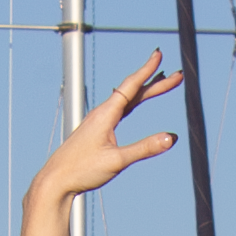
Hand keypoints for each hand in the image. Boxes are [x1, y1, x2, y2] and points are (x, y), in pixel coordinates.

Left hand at [29, 56, 180, 209]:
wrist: (56, 180)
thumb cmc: (82, 170)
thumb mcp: (117, 161)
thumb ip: (144, 148)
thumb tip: (171, 138)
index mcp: (105, 114)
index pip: (130, 86)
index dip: (146, 70)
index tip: (159, 54)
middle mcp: (102, 113)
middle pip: (134, 91)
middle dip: (156, 82)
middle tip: (179, 75)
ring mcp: (99, 120)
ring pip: (127, 99)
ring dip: (146, 90)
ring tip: (163, 82)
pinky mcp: (97, 130)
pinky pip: (120, 109)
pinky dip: (134, 101)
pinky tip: (136, 101)